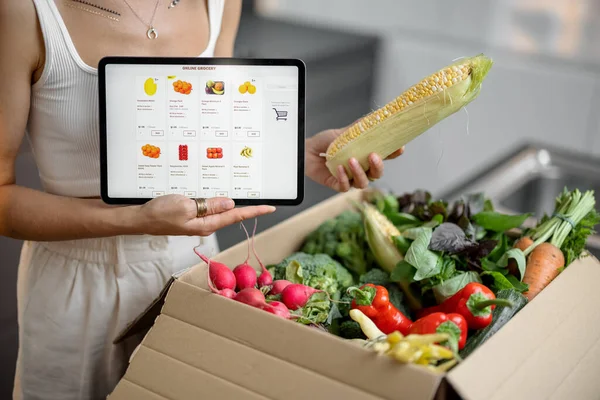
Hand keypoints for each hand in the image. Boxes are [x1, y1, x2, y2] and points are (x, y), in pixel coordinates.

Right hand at [136, 195, 275, 235]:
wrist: (140, 219)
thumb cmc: (159, 213)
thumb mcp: (186, 206)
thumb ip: (209, 206)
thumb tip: (230, 204)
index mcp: (207, 224)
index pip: (236, 216)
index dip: (254, 211)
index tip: (270, 208)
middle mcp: (206, 225)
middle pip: (232, 215)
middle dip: (249, 209)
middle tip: (266, 202)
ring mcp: (199, 222)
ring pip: (221, 212)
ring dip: (235, 206)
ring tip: (250, 199)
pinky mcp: (191, 217)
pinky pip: (209, 209)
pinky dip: (218, 203)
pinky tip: (222, 198)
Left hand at [305, 125, 404, 191]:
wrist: (307, 150)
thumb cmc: (326, 143)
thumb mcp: (344, 132)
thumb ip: (360, 127)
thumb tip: (376, 116)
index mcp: (366, 156)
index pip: (385, 157)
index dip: (394, 154)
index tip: (399, 148)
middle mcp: (361, 169)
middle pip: (377, 174)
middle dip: (378, 166)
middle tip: (373, 156)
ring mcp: (350, 178)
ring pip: (363, 183)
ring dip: (359, 173)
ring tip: (351, 161)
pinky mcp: (338, 184)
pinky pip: (345, 187)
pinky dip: (343, 178)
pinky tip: (339, 169)